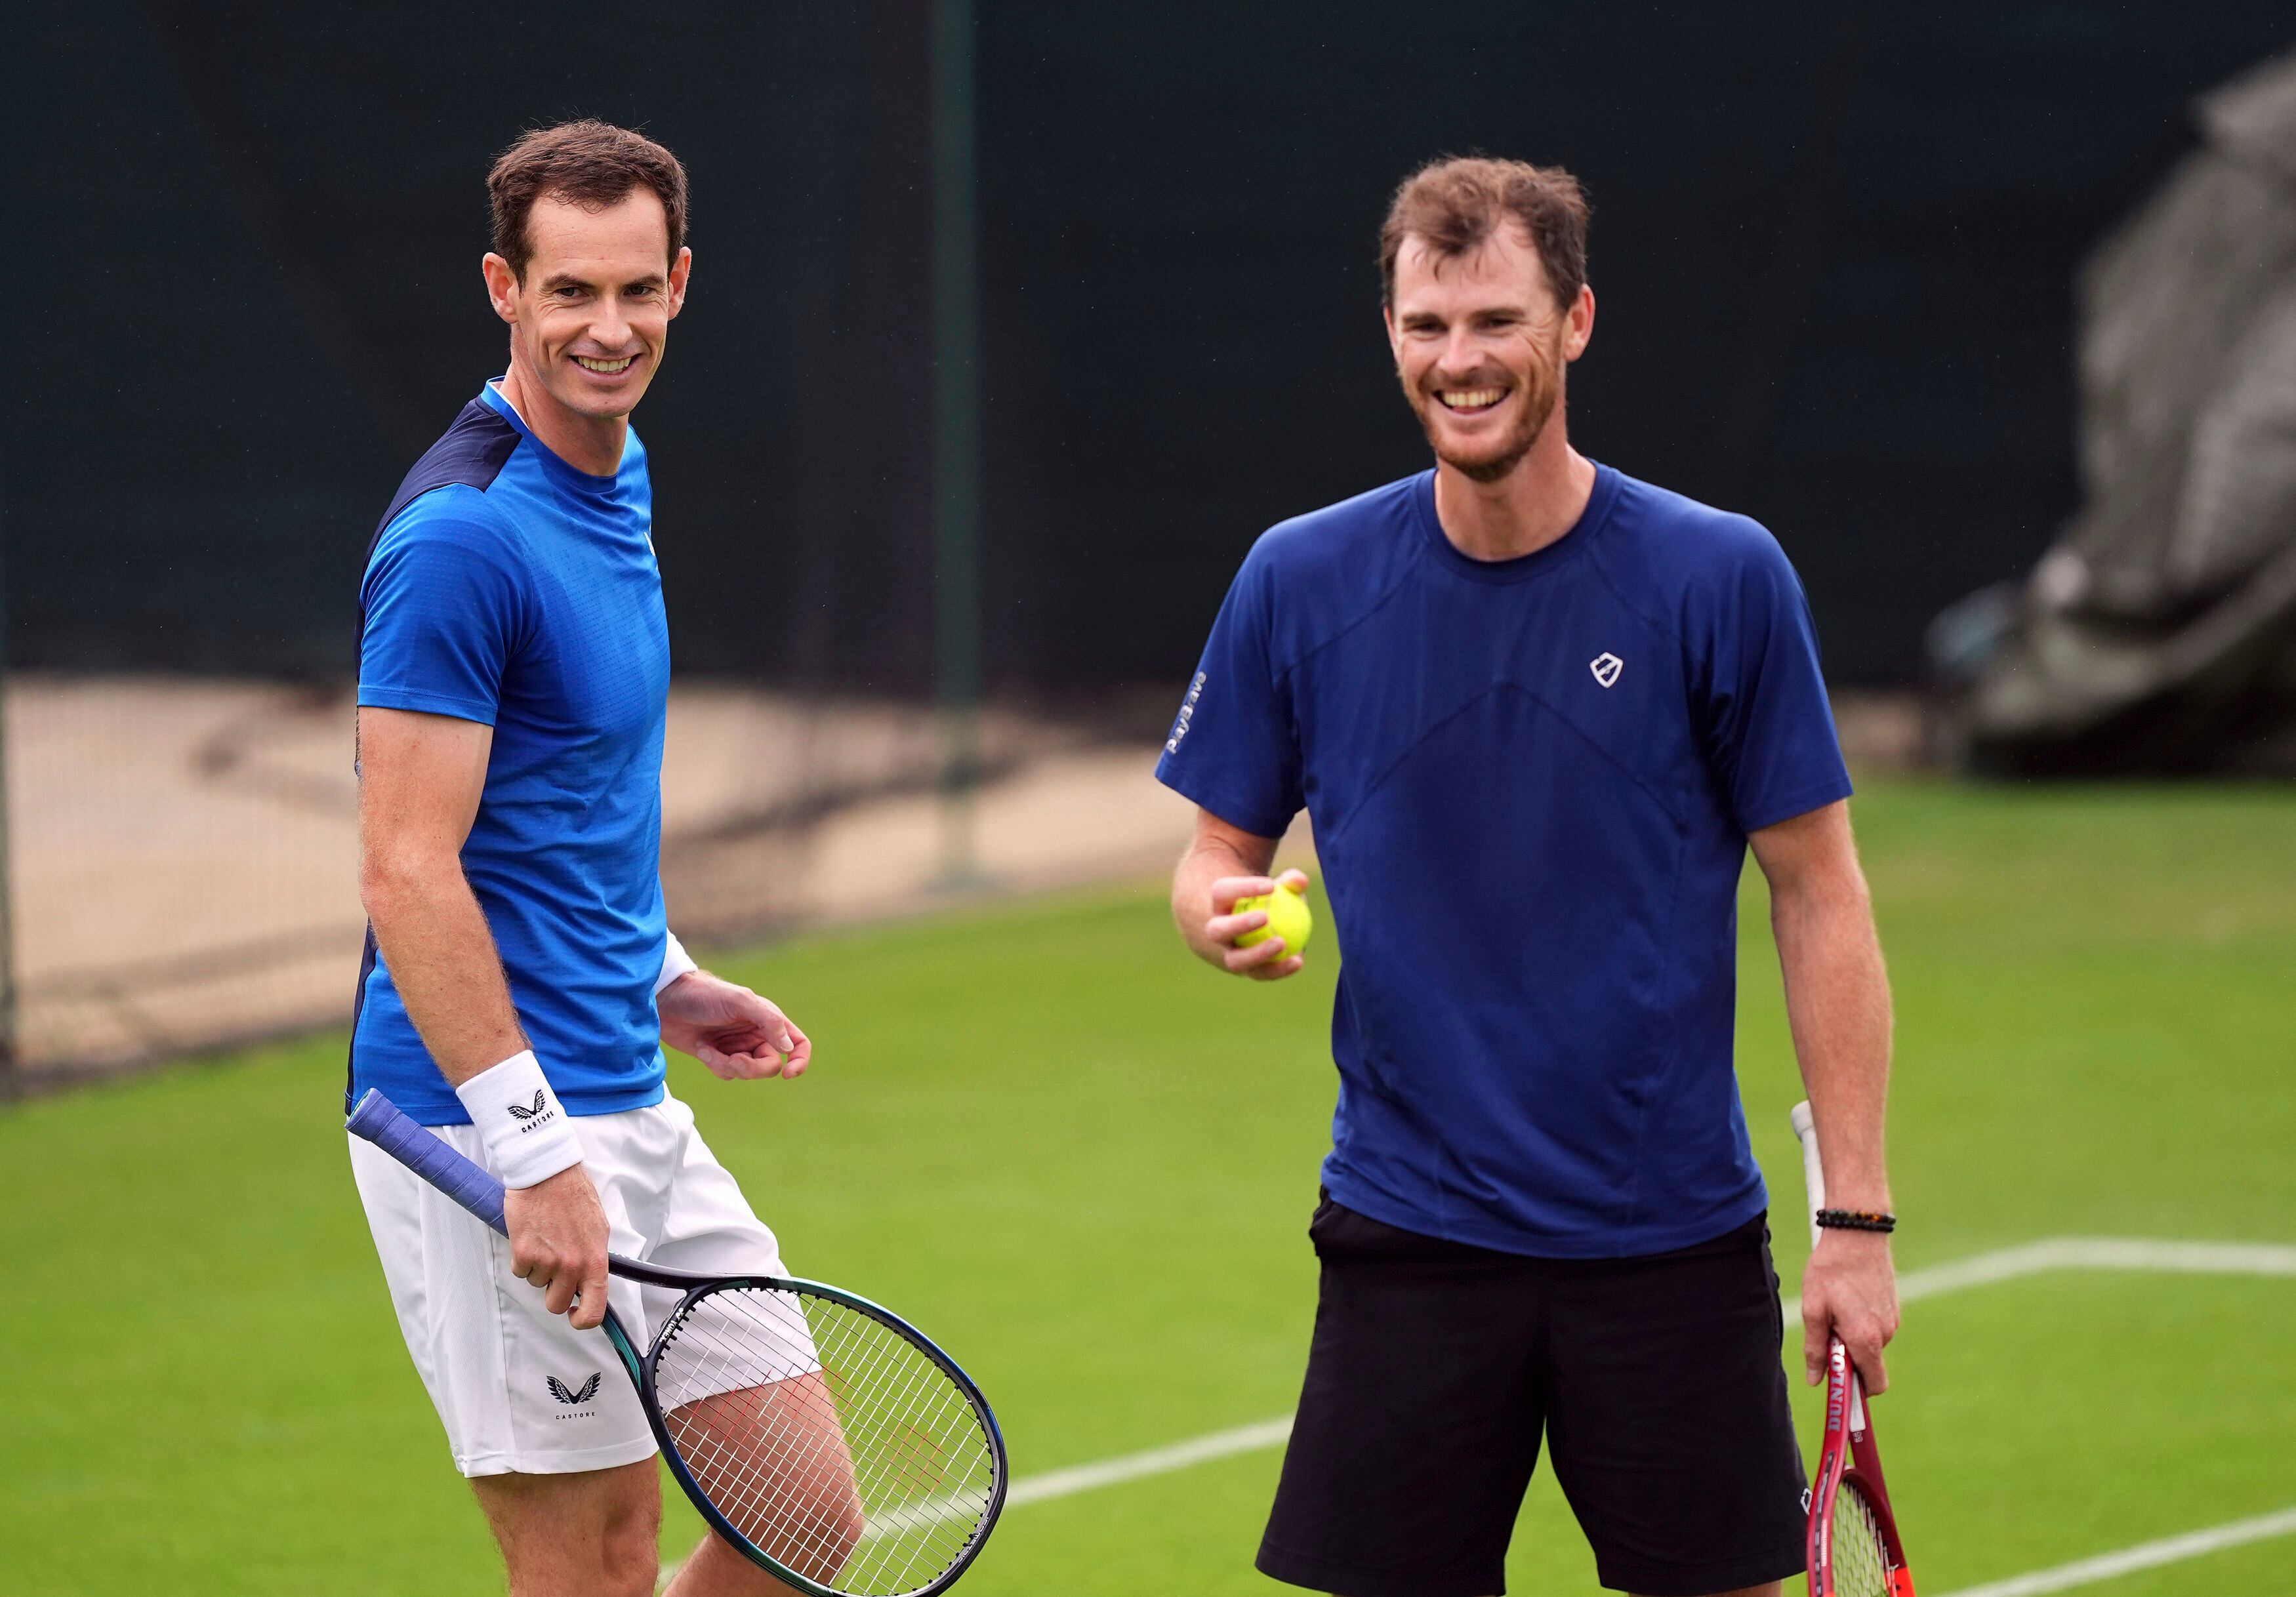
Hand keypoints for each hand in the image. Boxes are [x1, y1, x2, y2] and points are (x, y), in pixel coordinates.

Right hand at [504, 1164, 611, 1329]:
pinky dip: (522, 1258)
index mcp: (595, 1261)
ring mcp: (547, 1261)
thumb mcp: (598, 1229)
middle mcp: (572, 1266)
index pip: (594, 1310)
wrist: (548, 1172)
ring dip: (538, 1268)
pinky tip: (530, 1237)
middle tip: (553, 1267)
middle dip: (553, 1290)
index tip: (575, 1315)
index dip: (582, 1320)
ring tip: (544, 1240)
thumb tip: (590, 1284)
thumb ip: (593, 1259)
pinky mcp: (523, 1254)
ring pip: (537, 1284)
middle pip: (556, 1304)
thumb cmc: (574, 1196)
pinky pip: (520, 1271)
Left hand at [659, 970, 812, 1080]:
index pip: (798, 1044)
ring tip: (708, 1049)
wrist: (668, 1001)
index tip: (788, 1074)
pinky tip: (701, 1048)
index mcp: (769, 1019)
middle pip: (771, 1065)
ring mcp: (738, 1048)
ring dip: (728, 1065)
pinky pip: (728, 1074)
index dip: (800, 1061)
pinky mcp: (719, 1057)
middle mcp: (757, 1035)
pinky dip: (716, 1066)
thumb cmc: (705, 995)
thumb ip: (768, 1020)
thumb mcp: (739, 1001)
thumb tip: (788, 1048)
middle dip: (752, 1067)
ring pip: (748, 1073)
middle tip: (734, 1060)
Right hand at [1200, 868, 1310, 980]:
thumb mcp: (1277, 887)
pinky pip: (1260, 973)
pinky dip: (1279, 968)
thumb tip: (1299, 881)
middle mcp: (1216, 932)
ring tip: (1282, 943)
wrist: (1248, 928)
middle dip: (1238, 925)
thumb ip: (1289, 881)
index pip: (1222, 892)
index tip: (1272, 886)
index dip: (1244, 889)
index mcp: (1218, 904)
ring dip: (1258, 954)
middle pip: (1217, 931)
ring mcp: (1228, 954)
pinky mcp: (1246, 971)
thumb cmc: (1264, 900)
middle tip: (1265, 918)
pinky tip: (1298, 960)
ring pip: (1235, 960)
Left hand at [1800, 1227, 1899, 1392]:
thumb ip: (1816, 1348)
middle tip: (1827, 1331)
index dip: (1857, 1390)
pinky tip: (1847, 1297)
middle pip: (1869, 1364)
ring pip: (1871, 1343)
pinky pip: (1876, 1326)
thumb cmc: (1830, 1270)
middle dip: (1848, 1357)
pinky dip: (1861, 1321)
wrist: (1857, 1233)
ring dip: (1853, 1336)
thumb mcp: (1814, 1309)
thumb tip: (1816, 1380)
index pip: (1874, 1385)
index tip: (1839, 1384)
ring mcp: (1893, 1319)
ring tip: (1835, 1307)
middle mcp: (1886, 1333)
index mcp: (1866, 1339)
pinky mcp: (1894, 1307)